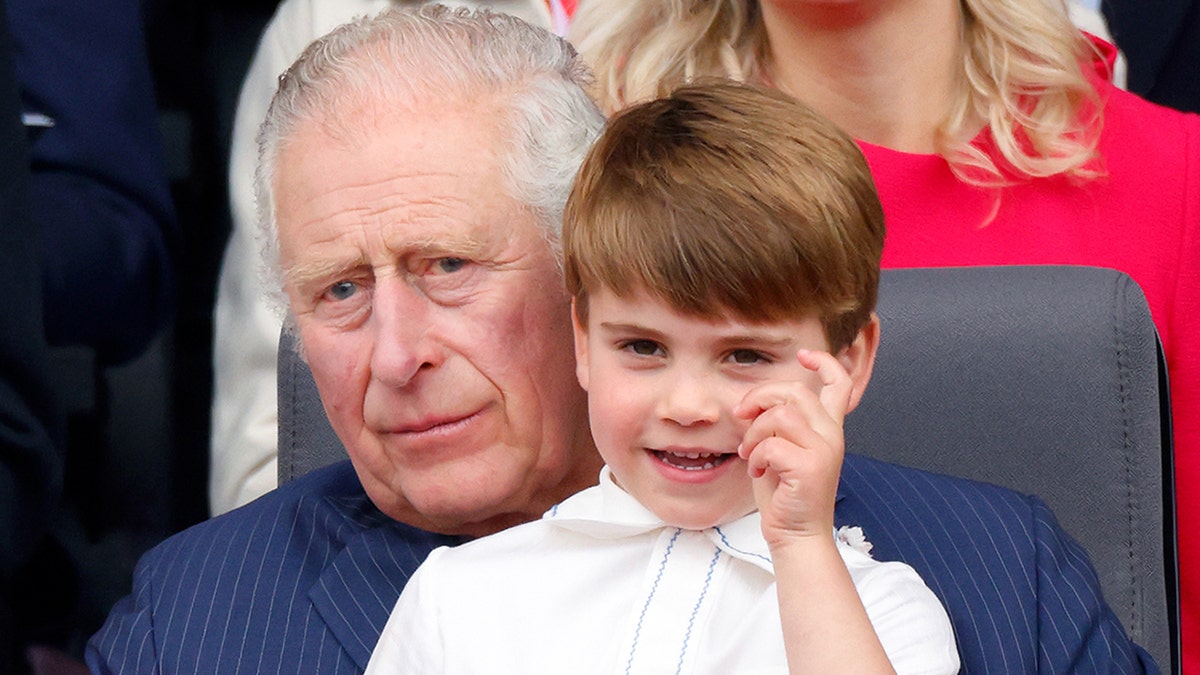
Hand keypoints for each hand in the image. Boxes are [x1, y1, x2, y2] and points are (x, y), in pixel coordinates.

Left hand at [734, 349, 852, 547]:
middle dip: (759, 398)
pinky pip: (772, 444)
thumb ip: (777, 424)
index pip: (839, 383)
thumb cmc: (785, 494)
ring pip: (781, 415)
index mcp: (828, 428)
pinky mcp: (811, 468)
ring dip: (754, 433)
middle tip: (741, 417)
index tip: (803, 355)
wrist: (796, 535)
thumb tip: (752, 404)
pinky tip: (759, 471)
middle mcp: (832, 435)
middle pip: (795, 392)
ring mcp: (824, 451)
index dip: (823, 362)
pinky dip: (757, 456)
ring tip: (751, 454)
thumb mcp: (781, 449)